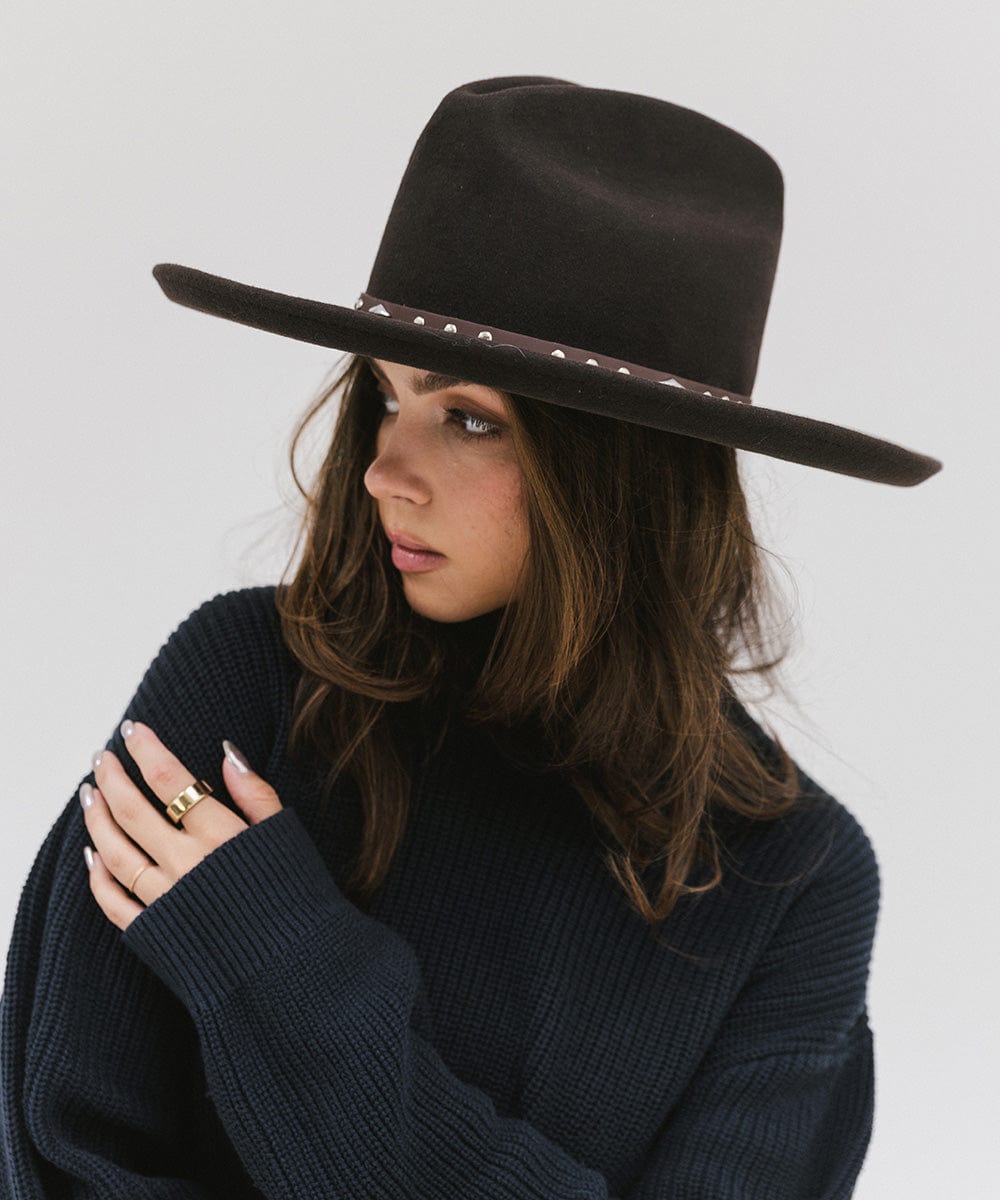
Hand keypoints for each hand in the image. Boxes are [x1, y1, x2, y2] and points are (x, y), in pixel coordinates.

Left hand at [81, 720, 282, 931]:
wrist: (292, 968)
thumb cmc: (297, 896)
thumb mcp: (285, 834)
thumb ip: (255, 792)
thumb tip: (226, 751)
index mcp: (218, 835)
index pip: (169, 778)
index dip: (147, 749)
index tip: (133, 730)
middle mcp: (185, 863)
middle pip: (132, 810)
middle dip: (111, 777)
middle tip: (101, 757)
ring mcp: (164, 899)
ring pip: (114, 851)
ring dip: (96, 818)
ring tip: (88, 794)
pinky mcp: (153, 933)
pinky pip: (113, 901)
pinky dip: (97, 877)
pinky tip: (92, 855)